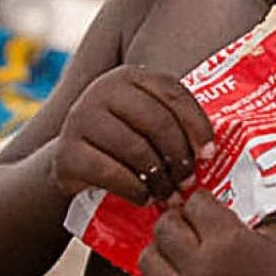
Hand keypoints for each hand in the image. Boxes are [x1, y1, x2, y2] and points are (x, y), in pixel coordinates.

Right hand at [53, 65, 213, 205]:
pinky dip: (133, 188)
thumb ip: (177, 124)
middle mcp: (102, 90)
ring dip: (159, 178)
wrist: (76, 165)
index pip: (173, 94)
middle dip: (179, 156)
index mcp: (130, 77)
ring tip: (170, 194)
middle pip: (157, 122)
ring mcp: (80, 119)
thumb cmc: (127, 143)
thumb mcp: (150, 124)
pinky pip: (109, 172)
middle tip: (189, 181)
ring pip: (135, 148)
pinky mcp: (66, 153)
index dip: (197, 125)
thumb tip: (210, 151)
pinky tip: (144, 198)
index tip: (209, 154)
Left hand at [135, 193, 275, 275]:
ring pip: (148, 262)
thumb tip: (211, 215)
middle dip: (176, 219)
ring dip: (161, 249)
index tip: (204, 202)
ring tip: (177, 249)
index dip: (200, 199)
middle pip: (164, 229)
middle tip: (186, 220)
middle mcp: (202, 272)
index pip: (194, 205)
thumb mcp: (275, 233)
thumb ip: (237, 223)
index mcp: (228, 243)